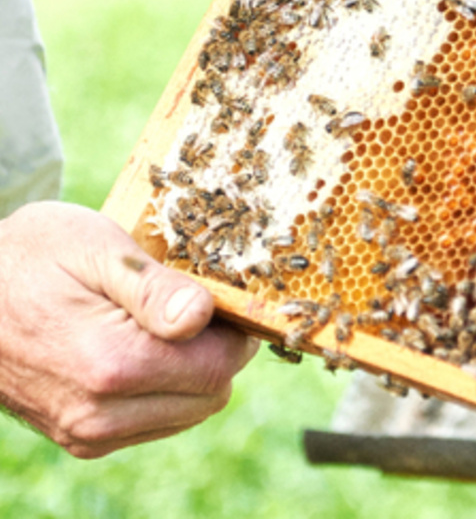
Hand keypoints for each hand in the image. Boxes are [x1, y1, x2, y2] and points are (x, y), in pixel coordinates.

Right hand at [0, 202, 257, 457]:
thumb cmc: (30, 256)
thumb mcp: (95, 247)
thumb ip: (154, 287)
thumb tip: (202, 316)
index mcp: (110, 365)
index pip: (218, 367)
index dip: (235, 328)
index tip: (220, 295)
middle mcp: (99, 414)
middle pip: (209, 396)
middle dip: (218, 350)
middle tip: (196, 303)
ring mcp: (86, 433)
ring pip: (187, 414)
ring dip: (194, 372)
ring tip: (167, 321)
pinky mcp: (78, 437)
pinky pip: (154, 423)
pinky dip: (168, 389)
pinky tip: (148, 345)